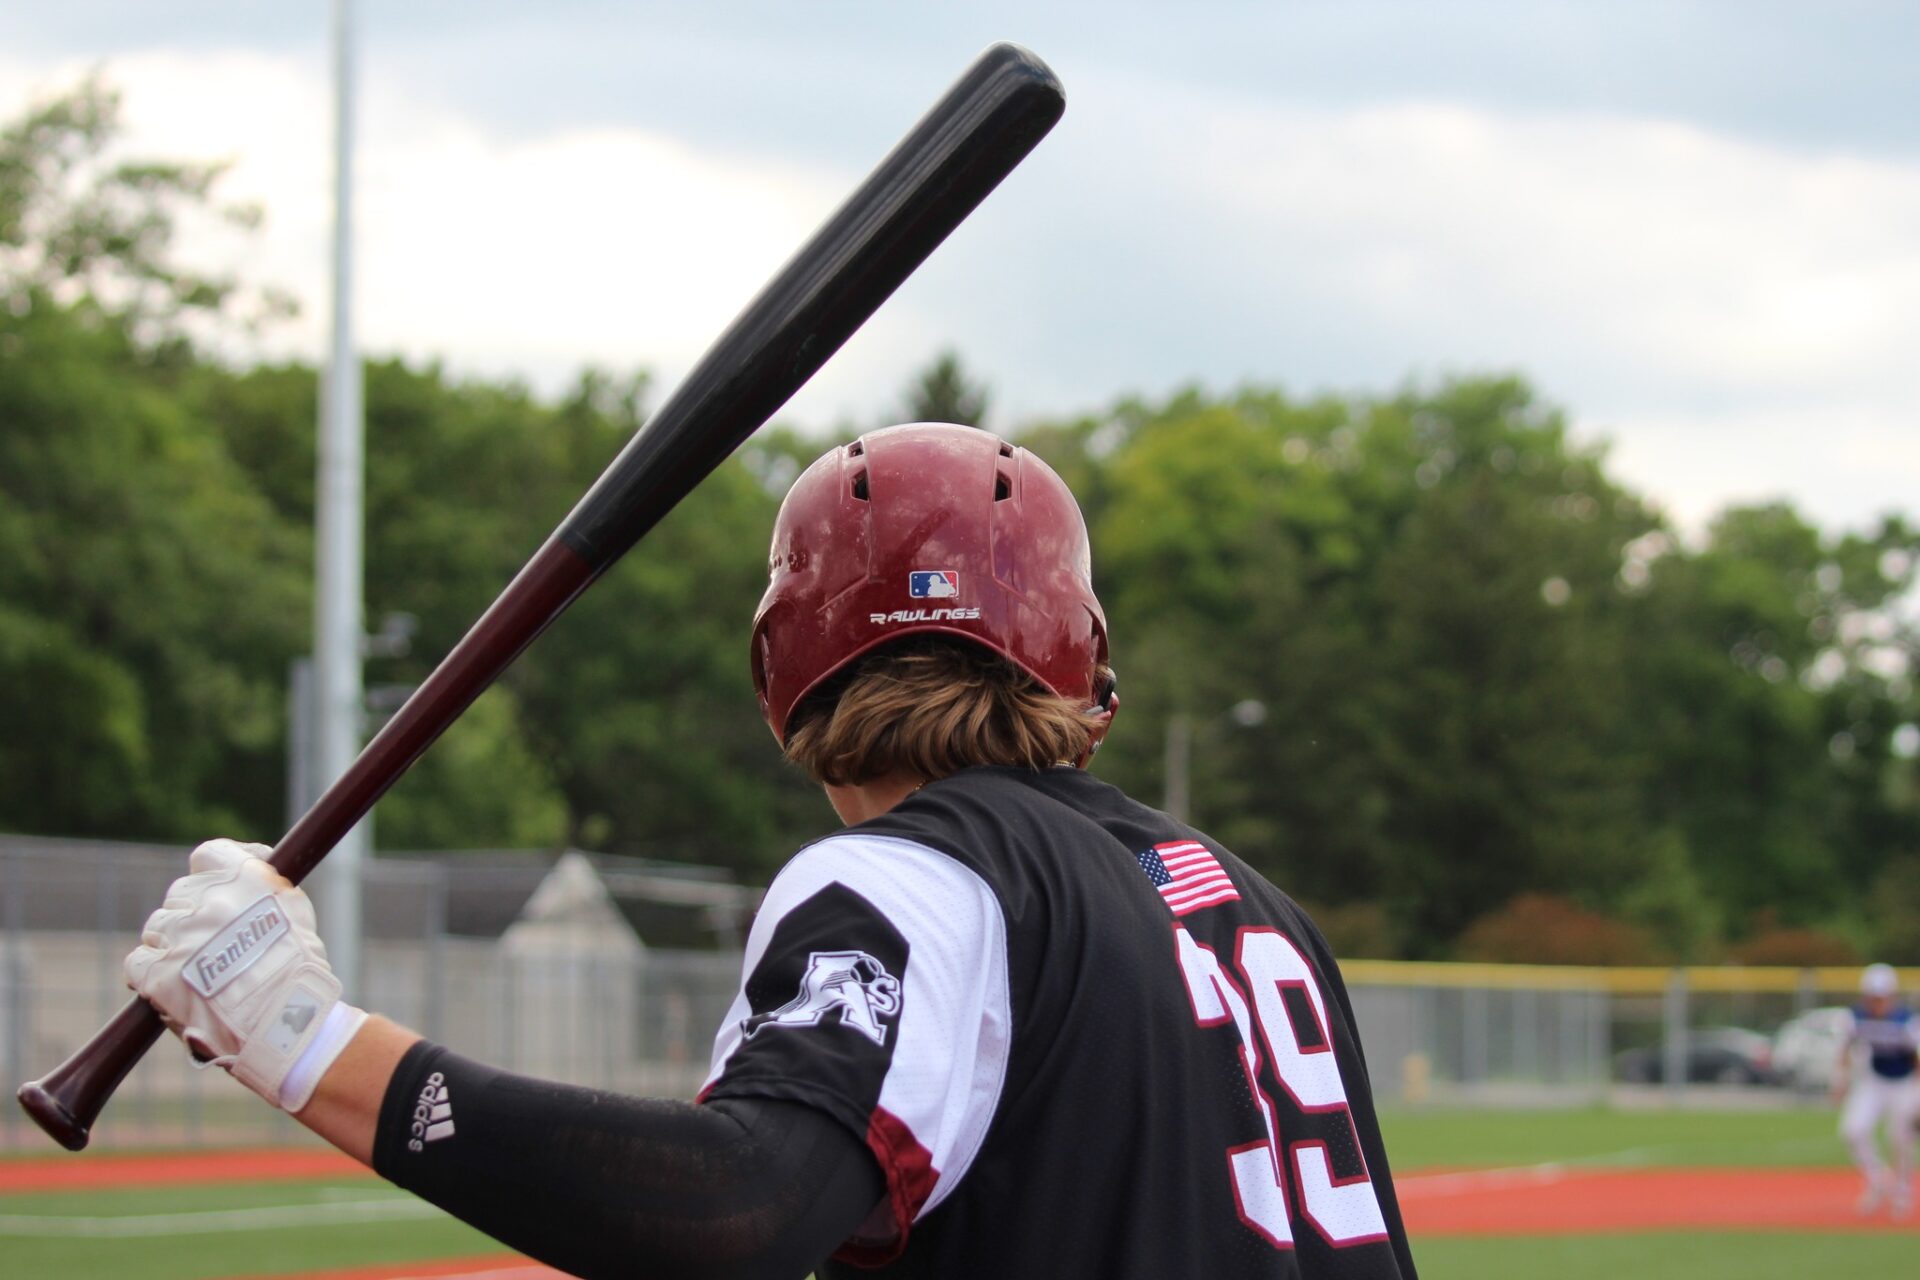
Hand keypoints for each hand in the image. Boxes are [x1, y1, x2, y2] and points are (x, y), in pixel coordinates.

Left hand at [126, 839, 362, 1110]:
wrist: (284, 1020)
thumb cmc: (298, 968)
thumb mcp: (294, 908)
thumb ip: (264, 885)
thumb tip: (251, 868)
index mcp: (240, 877)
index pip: (208, 855)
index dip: (212, 872)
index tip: (220, 887)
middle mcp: (205, 898)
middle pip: (180, 894)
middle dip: (193, 915)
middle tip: (212, 942)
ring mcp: (177, 935)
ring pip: (158, 928)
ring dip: (172, 944)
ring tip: (198, 971)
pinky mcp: (156, 972)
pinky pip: (139, 962)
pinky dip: (150, 972)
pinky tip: (172, 985)